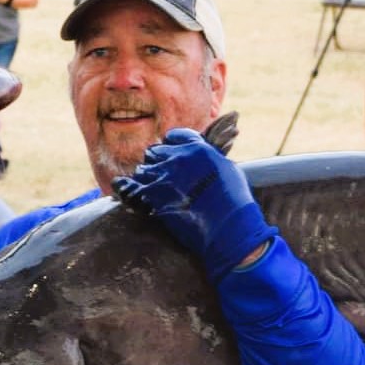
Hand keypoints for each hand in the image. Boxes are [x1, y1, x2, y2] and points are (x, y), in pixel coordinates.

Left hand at [111, 128, 275, 278]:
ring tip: (153, 188)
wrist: (229, 227)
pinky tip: (130, 191)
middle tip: (162, 175)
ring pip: (143, 170)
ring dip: (146, 178)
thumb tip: (199, 159)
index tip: (171, 153)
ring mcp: (164, 177)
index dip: (171, 145)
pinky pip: (133, 188)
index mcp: (197, 149)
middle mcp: (178, 159)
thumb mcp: (226, 169)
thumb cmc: (234, 201)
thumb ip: (208, 158)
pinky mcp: (153, 197)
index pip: (174, 136)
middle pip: (155, 152)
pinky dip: (131, 190)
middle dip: (157, 162)